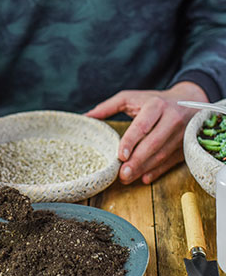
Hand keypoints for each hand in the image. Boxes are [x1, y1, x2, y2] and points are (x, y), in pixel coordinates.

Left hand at [85, 82, 208, 183]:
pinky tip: (144, 178)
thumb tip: (86, 117)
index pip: (142, 125)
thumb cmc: (153, 100)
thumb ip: (108, 107)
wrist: (189, 100)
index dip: (131, 141)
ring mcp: (182, 133)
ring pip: (162, 154)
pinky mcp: (186, 144)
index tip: (120, 155)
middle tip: (122, 174)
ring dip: (144, 168)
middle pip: (153, 143)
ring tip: (128, 177)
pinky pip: (171, 160)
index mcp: (156, 105)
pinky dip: (157, 171)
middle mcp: (172, 119)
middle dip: (136, 161)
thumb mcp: (131, 98)